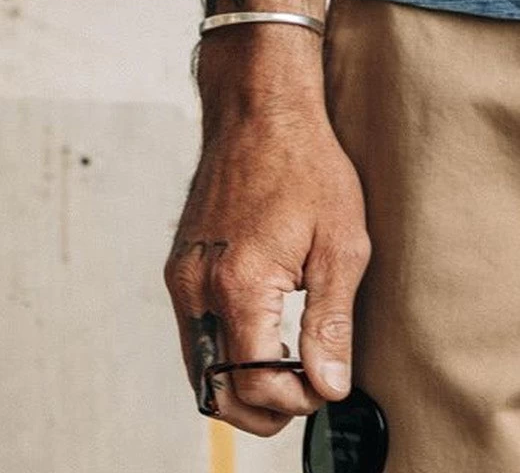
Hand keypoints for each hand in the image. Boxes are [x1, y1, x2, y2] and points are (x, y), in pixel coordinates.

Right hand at [164, 103, 370, 437]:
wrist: (261, 110)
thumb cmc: (306, 165)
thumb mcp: (340, 243)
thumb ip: (330, 322)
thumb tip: (329, 386)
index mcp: (239, 284)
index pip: (254, 384)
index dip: (295, 400)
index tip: (326, 385)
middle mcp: (198, 288)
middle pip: (216, 393)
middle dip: (262, 409)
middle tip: (306, 392)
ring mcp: (182, 279)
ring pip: (199, 370)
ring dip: (240, 385)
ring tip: (289, 369)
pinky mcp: (179, 269)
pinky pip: (194, 335)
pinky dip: (225, 354)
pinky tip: (263, 337)